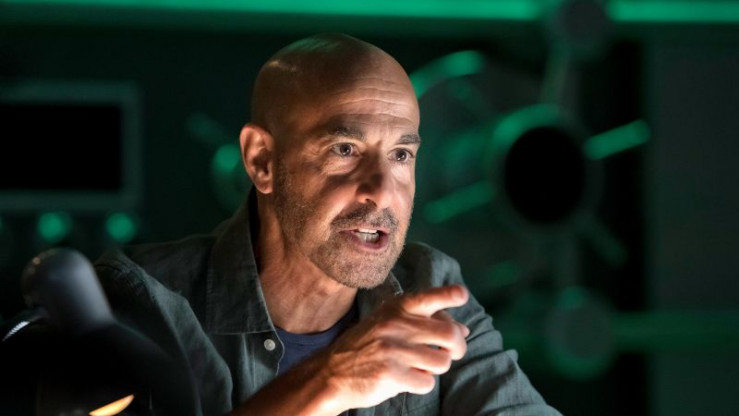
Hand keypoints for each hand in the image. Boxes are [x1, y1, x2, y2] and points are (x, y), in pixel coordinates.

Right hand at [313, 284, 469, 412]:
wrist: (331, 373)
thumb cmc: (366, 347)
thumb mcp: (389, 324)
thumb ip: (424, 323)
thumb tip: (464, 329)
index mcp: (396, 308)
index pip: (430, 297)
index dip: (451, 295)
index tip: (461, 295)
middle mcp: (396, 324)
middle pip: (450, 334)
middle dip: (458, 347)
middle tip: (451, 352)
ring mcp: (394, 349)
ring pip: (442, 361)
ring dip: (435, 368)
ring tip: (418, 367)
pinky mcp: (392, 374)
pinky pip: (427, 382)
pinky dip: (421, 384)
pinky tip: (405, 379)